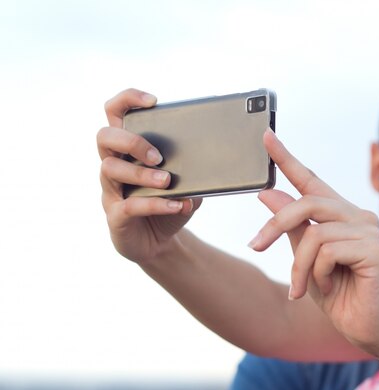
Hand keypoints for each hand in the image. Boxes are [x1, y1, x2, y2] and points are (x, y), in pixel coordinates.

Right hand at [97, 89, 200, 263]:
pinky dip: (156, 204)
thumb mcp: (187, 181)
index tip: (153, 101)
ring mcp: (111, 191)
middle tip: (159, 155)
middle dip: (132, 140)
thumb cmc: (170, 203)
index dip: (128, 100)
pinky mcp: (116, 216)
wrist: (162, 242)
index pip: (115, 113)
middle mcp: (114, 165)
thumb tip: (214, 154)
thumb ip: (195, 167)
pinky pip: (129, 205)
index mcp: (128, 150)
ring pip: (111, 169)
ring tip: (167, 181)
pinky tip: (177, 205)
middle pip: (105, 137)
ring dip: (142, 173)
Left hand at [249, 130, 378, 348]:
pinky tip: (328, 287)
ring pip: (314, 232)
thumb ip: (291, 225)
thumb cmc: (336, 292)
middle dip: (275, 225)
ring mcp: (369, 230)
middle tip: (255, 246)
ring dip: (299, 265)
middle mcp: (357, 215)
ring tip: (302, 288)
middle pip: (307, 203)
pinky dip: (318, 274)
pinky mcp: (374, 249)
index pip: (311, 181)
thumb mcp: (304, 256)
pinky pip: (328, 251)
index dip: (287, 158)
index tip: (265, 136)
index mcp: (340, 214)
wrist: (362, 328)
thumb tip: (267, 193)